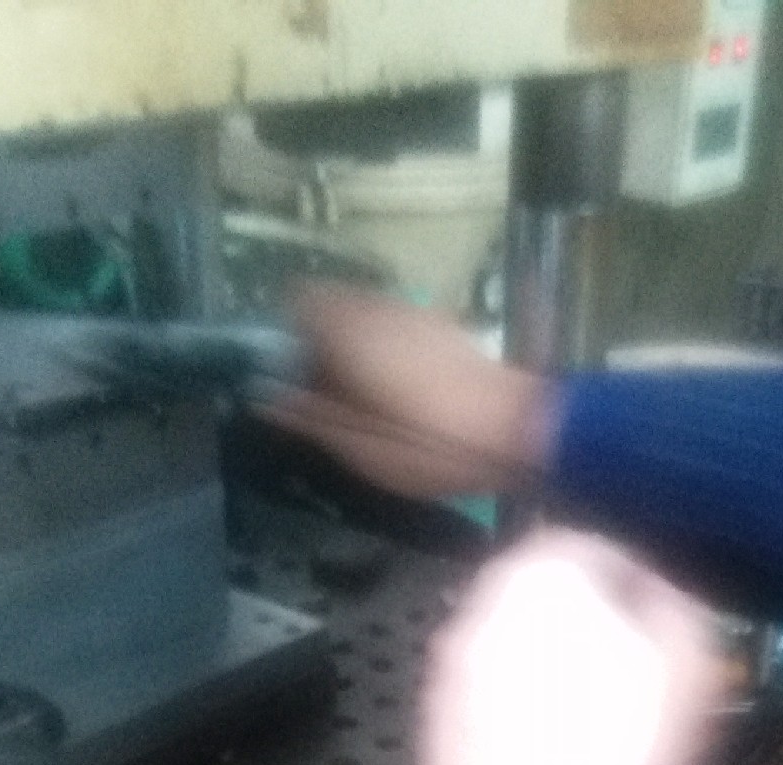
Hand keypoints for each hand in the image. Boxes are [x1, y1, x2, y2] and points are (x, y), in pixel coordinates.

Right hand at [260, 286, 552, 498]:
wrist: (517, 431)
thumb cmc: (428, 444)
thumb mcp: (358, 445)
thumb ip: (308, 414)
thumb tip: (265, 395)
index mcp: (348, 328)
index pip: (298, 301)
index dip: (289, 335)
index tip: (293, 375)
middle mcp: (381, 307)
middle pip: (335, 308)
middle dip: (324, 344)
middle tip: (330, 396)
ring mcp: (419, 314)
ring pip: (370, 318)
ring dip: (359, 349)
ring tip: (369, 401)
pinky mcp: (448, 330)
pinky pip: (402, 330)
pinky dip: (392, 353)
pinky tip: (406, 395)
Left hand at [420, 531, 727, 764]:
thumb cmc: (633, 743)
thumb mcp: (691, 658)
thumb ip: (674, 601)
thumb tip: (655, 590)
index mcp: (537, 576)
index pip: (589, 544)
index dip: (633, 575)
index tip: (662, 613)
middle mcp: (474, 613)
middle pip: (535, 600)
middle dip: (579, 622)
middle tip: (627, 667)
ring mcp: (443, 680)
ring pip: (502, 657)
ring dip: (541, 673)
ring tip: (590, 725)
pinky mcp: (432, 742)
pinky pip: (481, 715)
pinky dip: (511, 725)